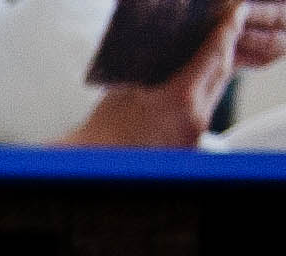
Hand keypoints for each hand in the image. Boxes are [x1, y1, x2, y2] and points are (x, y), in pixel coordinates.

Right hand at [68, 0, 273, 141]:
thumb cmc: (100, 134)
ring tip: (204, 56)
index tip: (234, 14)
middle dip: (223, 48)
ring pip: (215, 93)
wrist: (94, 167)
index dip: (227, 29)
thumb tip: (169, 51)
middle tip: (222, 30)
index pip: (215, 53)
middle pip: (222, 71)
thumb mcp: (126, 87)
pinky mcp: (190, 146)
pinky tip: (188, 88)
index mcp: (180, 98)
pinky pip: (203, 112)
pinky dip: (200, 95)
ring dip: (212, 72)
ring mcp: (194, 135)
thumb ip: (155, 67)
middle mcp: (195, 118)